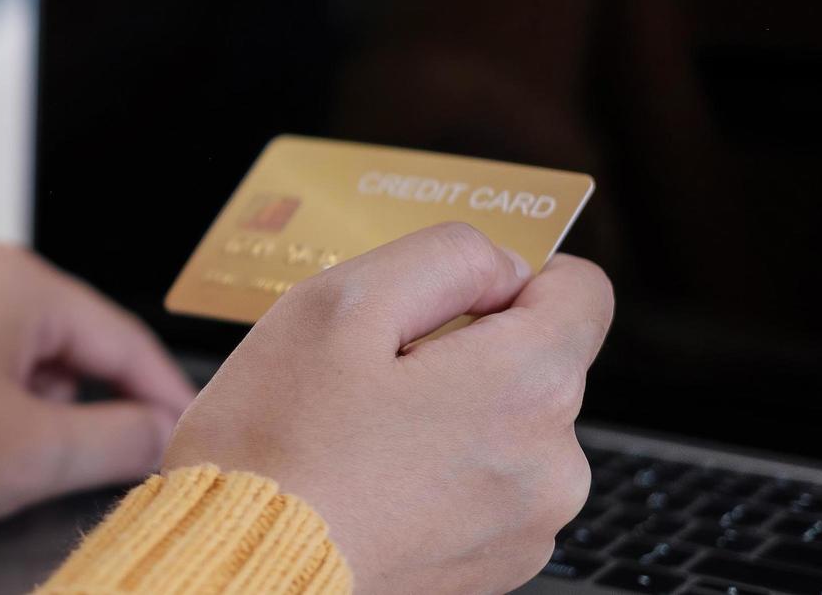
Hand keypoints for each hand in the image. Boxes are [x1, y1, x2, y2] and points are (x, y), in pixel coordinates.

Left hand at [0, 243, 196, 534]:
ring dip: (29, 408)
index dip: (162, 397)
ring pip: (12, 354)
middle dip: (87, 407)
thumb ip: (117, 441)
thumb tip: (160, 434)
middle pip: (67, 342)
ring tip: (8, 464)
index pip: (122, 339)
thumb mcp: (34, 454)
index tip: (186, 438)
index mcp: (19, 282)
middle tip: (101, 466)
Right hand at [163, 223, 613, 593]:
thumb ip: (442, 257)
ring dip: (452, 415)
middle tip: (371, 376)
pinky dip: (441, 472)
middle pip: (536, 361)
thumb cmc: (276, 444)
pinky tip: (374, 481)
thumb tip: (502, 269)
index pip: (581, 290)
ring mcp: (529, 525)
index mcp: (526, 385)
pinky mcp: (498, 566)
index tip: (446, 302)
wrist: (240, 568)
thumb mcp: (337, 302)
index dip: (508, 278)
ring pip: (508, 425)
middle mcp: (553, 463)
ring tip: (364, 436)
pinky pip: (488, 486)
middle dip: (464, 352)